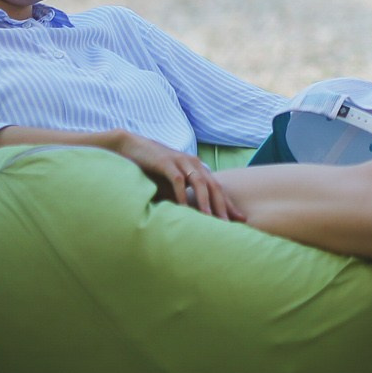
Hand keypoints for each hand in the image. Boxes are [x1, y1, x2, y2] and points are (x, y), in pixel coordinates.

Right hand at [113, 132, 243, 221]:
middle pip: (214, 187)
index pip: (218, 189)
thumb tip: (193, 218)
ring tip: (210, 219)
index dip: (229, 205)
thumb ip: (183, 196)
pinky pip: (178, 180)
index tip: (241, 220)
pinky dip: (182, 195)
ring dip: (206, 202)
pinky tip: (184, 209)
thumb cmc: (152, 168)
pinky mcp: (166, 162)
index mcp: (198, 169)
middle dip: (222, 207)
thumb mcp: (171, 184)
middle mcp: (194, 164)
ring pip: (200, 183)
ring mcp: (181, 162)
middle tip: (228, 225)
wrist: (131, 147)